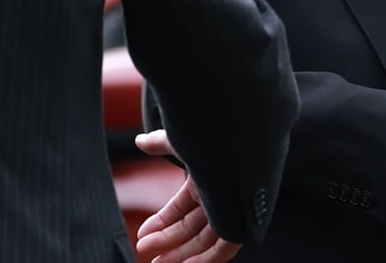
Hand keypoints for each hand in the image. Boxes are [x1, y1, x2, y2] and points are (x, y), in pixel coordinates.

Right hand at [133, 130, 241, 262]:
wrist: (246, 136)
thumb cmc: (215, 135)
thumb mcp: (182, 141)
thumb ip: (161, 143)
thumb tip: (139, 141)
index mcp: (206, 179)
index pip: (181, 208)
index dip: (161, 221)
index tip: (143, 233)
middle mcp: (219, 197)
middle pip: (190, 227)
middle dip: (165, 240)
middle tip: (144, 250)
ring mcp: (230, 210)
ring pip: (204, 240)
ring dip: (180, 253)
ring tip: (158, 262)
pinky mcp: (241, 222)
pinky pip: (225, 248)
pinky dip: (207, 259)